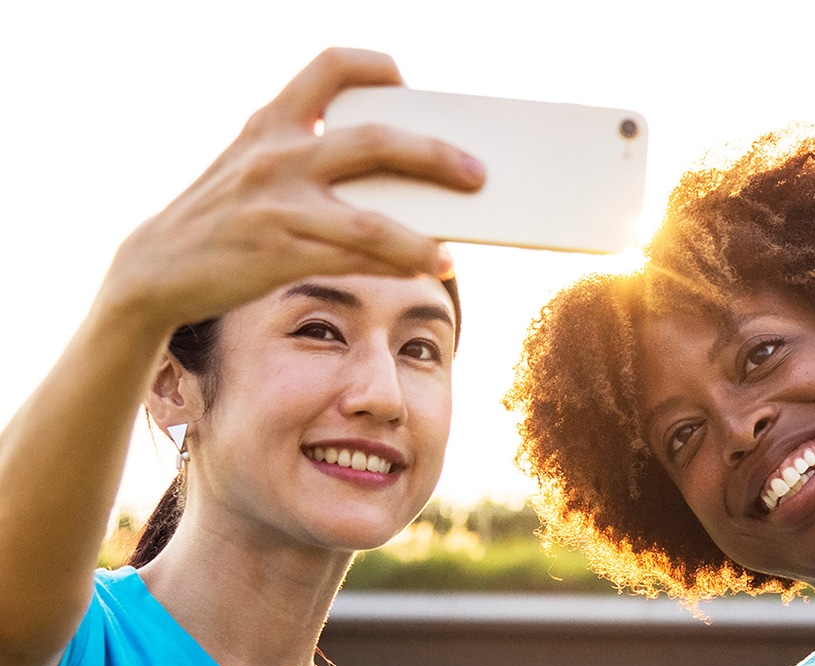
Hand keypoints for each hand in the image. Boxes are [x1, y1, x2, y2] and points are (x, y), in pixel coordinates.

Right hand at [101, 48, 483, 335]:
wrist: (156, 268)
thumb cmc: (221, 218)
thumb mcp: (249, 166)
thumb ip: (305, 156)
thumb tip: (391, 175)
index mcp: (270, 123)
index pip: (328, 68)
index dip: (372, 65)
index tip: (404, 78)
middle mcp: (276, 156)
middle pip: (372, 143)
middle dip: (433, 155)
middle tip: (476, 172)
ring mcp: (277, 206)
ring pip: (369, 220)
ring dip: (420, 238)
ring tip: (452, 253)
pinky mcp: (278, 255)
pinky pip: (352, 262)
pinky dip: (393, 266)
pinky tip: (423, 270)